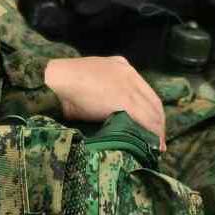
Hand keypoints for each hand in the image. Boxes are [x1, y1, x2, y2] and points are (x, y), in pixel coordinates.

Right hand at [43, 53, 165, 148]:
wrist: (56, 80)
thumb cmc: (65, 85)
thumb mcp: (90, 81)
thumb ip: (104, 92)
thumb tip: (110, 113)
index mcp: (120, 66)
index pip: (144, 91)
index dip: (151, 110)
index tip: (153, 126)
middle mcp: (128, 73)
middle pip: (152, 101)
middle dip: (157, 123)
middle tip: (157, 141)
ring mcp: (128, 85)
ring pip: (151, 111)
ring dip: (156, 131)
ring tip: (156, 147)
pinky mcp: (125, 99)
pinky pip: (145, 119)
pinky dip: (151, 134)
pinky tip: (153, 145)